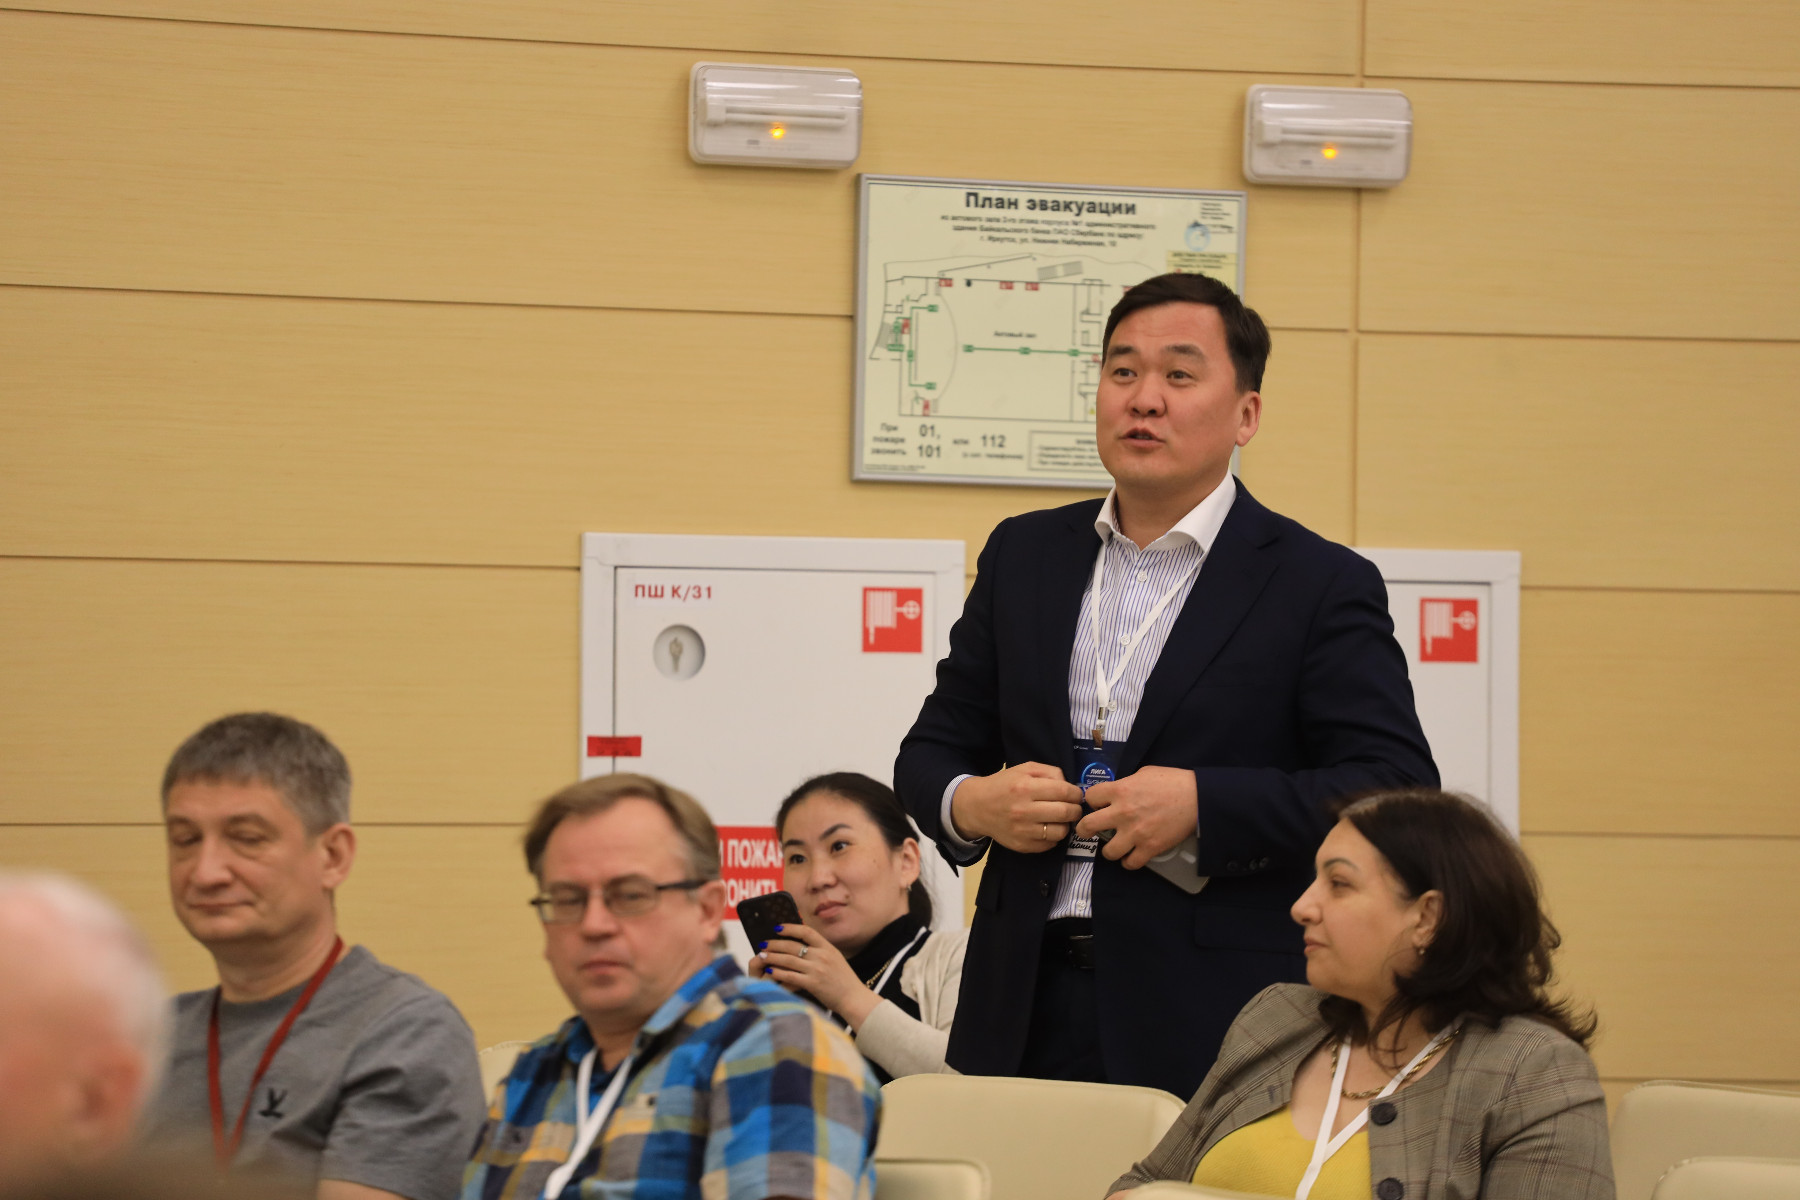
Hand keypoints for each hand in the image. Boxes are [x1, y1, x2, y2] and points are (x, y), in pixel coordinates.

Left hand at [754, 923, 882, 1030]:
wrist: (854, 998)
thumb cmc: (844, 980)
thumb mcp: (836, 959)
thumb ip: (821, 951)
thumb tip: (802, 945)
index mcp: (828, 947)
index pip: (806, 931)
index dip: (790, 928)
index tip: (777, 928)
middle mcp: (822, 956)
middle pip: (793, 945)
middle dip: (774, 944)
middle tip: (763, 944)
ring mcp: (817, 970)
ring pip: (788, 960)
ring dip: (772, 957)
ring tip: (761, 956)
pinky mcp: (813, 984)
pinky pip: (791, 976)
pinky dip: (778, 973)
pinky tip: (770, 971)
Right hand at [950, 763, 1083, 853]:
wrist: (977, 807)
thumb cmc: (1004, 785)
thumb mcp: (1024, 769)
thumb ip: (1049, 772)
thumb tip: (1070, 786)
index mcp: (1025, 787)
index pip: (1064, 792)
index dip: (1076, 793)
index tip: (1076, 795)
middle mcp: (1024, 810)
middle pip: (1065, 812)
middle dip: (1075, 809)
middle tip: (1073, 807)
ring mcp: (1022, 831)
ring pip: (1060, 832)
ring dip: (1066, 824)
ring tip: (1060, 819)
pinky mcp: (1022, 845)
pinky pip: (1049, 844)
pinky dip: (1054, 837)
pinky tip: (1047, 828)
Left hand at [1078, 766, 1196, 868]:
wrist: (1197, 797)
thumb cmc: (1172, 781)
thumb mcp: (1144, 774)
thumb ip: (1126, 784)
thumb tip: (1117, 793)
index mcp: (1120, 790)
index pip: (1090, 798)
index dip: (1093, 801)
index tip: (1098, 805)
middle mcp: (1122, 813)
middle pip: (1087, 826)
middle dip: (1084, 829)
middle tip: (1088, 831)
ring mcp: (1135, 833)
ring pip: (1108, 852)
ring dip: (1110, 850)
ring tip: (1116, 846)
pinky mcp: (1150, 847)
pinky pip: (1130, 864)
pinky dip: (1129, 862)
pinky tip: (1131, 856)